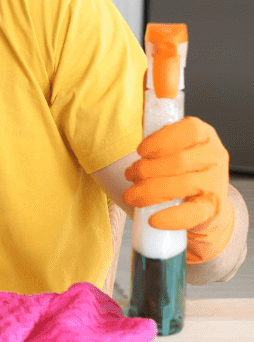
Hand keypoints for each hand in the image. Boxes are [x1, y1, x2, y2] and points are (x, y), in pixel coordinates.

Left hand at [123, 116, 234, 262]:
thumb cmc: (180, 170)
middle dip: (145, 169)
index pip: (189, 131)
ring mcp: (215, 184)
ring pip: (180, 186)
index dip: (161, 141)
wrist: (207, 203)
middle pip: (178, 162)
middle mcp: (214, 158)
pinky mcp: (212, 209)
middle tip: (129, 175)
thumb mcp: (173, 148)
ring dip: (148, 191)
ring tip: (131, 195)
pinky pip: (191, 214)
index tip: (140, 151)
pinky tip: (153, 219)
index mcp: (204, 136)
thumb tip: (128, 123)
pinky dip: (170, 218)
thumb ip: (157, 138)